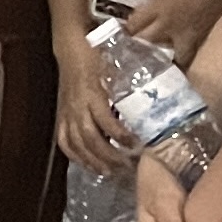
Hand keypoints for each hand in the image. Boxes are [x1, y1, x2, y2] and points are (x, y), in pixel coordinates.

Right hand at [52, 33, 135, 176]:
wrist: (71, 48)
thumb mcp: (116, 67)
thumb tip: (159, 96)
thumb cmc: (99, 55)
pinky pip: (64, 141)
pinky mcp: (61, 116)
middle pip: (90, 138)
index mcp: (93, 94)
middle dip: (108, 156)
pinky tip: (88, 165)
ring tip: (109, 172)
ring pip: (76, 144)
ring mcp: (67, 113)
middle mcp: (78, 106)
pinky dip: (75, 156)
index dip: (120, 136)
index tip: (138, 145)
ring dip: (92, 160)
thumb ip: (131, 84)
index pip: (105, 121)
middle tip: (127, 166)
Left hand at [121, 0, 221, 52]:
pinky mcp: (200, 34)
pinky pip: (187, 53)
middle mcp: (169, 23)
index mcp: (158, 6)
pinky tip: (175, 50)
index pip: (134, 25)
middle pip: (145, 41)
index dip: (126, 26)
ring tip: (153, 44)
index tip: (122, 22)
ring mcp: (185, 31)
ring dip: (156, 49)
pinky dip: (179, 55)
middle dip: (136, 39)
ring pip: (165, 51)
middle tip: (135, 34)